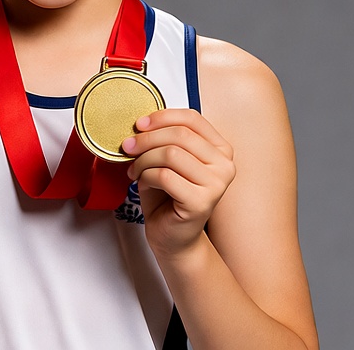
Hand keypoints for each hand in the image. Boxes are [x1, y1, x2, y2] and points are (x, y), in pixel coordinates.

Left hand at [123, 108, 235, 258]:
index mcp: (220, 149)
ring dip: (144, 159)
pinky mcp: (202, 202)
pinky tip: (143, 182)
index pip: (192, 118)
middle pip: (179, 134)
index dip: (162, 117)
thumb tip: (142, 121)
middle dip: (147, 138)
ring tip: (135, 169)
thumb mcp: (168, 159)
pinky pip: (164, 176)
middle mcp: (224, 165)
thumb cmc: (169, 196)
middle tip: (128, 146)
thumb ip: (164, 137)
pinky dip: (146, 176)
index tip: (140, 124)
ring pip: (170, 153)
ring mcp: (216, 185)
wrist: (173, 236)